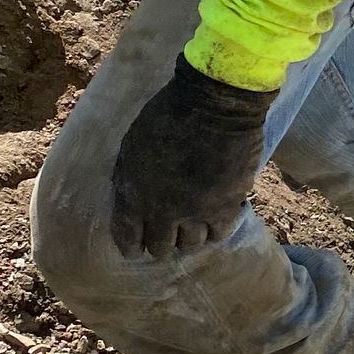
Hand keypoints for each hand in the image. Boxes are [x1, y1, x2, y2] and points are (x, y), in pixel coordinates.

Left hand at [110, 55, 273, 257]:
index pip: (127, 239)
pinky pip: (220, 233)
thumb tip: (130, 199)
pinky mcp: (226, 207)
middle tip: (168, 233)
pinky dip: (215, 228)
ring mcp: (196, 212)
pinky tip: (216, 217)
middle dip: (161, 242)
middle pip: (161, 247)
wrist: (214, 105)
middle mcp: (163, 212)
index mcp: (134, 196)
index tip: (137, 244)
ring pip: (191, 245)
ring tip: (193, 226)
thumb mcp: (132, 146)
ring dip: (189, 237)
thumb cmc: (167, 115)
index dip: (132, 245)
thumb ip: (128, 177)